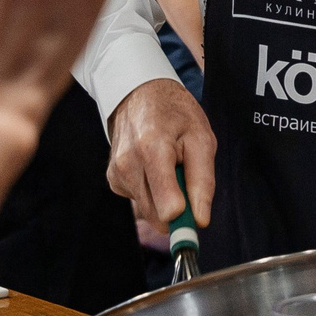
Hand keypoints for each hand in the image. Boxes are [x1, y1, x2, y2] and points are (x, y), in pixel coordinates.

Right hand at [108, 77, 217, 229]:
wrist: (139, 94)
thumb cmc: (176, 114)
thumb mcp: (201, 138)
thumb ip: (203, 181)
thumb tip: (201, 221)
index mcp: (152, 149)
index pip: (167, 208)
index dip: (186, 217)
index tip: (197, 218)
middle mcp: (128, 164)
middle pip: (158, 217)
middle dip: (178, 208)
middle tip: (185, 177)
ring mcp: (116, 173)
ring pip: (149, 212)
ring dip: (165, 198)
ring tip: (169, 166)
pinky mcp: (113, 180)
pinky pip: (140, 202)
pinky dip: (152, 191)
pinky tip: (154, 167)